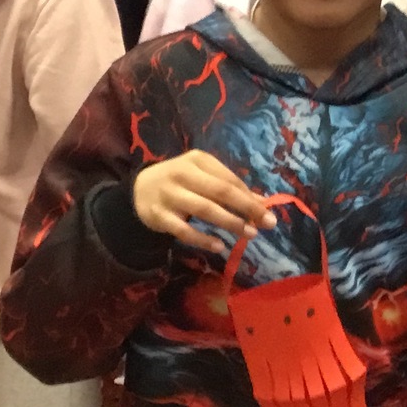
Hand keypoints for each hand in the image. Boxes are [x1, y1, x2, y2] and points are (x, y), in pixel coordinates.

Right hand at [132, 152, 273, 255]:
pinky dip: (202, 238)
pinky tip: (219, 246)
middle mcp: (183, 174)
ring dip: (230, 222)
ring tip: (249, 234)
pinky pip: (184, 230)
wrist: (139, 190)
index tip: (267, 212)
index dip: (250, 197)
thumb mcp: (203, 177)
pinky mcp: (159, 215)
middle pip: (220, 191)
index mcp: (198, 160)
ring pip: (204, 209)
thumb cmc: (180, 182)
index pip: (229, 179)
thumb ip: (229, 187)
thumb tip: (261, 202)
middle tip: (267, 223)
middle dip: (246, 208)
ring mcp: (170, 195)